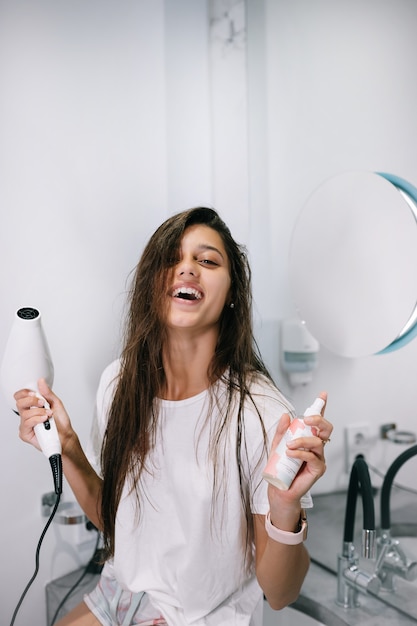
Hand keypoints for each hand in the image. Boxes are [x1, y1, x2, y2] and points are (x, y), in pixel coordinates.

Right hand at [14, 378, 71, 451]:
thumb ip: (47, 393)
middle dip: (32, 400)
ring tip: (48, 415)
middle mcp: (27, 414)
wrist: (65, 436)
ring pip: (24, 413)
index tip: (35, 393)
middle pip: (19, 403)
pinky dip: (37, 420)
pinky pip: (26, 423)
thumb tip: (41, 381)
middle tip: (42, 403)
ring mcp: (26, 424)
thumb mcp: (56, 403)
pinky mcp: (25, 434)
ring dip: (39, 412)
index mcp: (33, 406)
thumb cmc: (61, 422)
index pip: (20, 396)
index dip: (25, 392)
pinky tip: (44, 420)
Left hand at [267, 392, 331, 525]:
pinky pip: (313, 457)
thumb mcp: (277, 445)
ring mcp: (319, 458)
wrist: (279, 490)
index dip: (322, 407)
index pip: (317, 421)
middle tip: (306, 419)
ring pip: (318, 442)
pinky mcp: (318, 469)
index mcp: (308, 438)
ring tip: (288, 446)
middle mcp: (317, 446)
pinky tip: (290, 453)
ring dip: (302, 440)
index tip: (323, 395)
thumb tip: (286, 415)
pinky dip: (301, 453)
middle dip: (318, 419)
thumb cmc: (280, 468)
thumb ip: (282, 431)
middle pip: (326, 428)